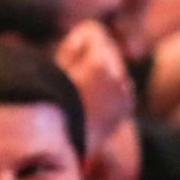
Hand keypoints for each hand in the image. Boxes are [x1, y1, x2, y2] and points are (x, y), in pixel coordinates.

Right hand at [56, 21, 134, 155]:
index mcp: (97, 64)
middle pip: (106, 46)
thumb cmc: (52, 110)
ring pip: (114, 65)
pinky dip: (109, 86)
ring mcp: (125, 91)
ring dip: (101, 69)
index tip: (64, 53)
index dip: (76, 39)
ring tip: (81, 88)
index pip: (92, 31)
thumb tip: (83, 32)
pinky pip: (120, 84)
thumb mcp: (53, 74)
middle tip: (70, 72)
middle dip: (90, 52)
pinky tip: (92, 100)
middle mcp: (117, 75)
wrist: (67, 149)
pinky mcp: (128, 104)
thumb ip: (70, 49)